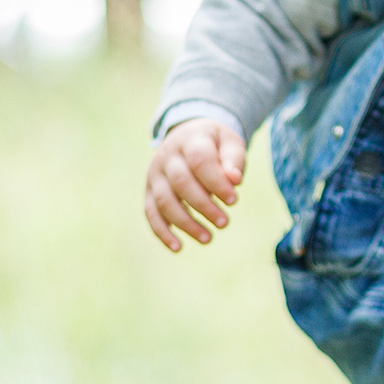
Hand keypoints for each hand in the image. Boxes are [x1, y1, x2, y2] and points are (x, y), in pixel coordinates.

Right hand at [143, 118, 246, 251]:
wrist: (187, 136)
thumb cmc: (215, 144)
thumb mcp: (229, 143)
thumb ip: (234, 159)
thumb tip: (235, 179)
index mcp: (190, 140)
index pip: (199, 160)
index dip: (216, 182)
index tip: (233, 201)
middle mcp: (167, 156)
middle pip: (181, 182)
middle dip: (203, 205)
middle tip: (224, 223)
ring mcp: (155, 174)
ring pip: (164, 200)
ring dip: (185, 222)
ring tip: (208, 238)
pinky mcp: (149, 191)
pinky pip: (150, 213)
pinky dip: (162, 232)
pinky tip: (178, 247)